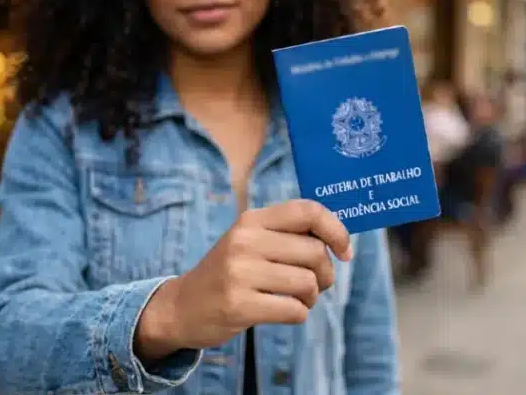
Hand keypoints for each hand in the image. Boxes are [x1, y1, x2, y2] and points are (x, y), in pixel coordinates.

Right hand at [135, 200, 352, 359]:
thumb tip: (339, 241)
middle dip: (325, 274)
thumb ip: (287, 235)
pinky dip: (298, 315)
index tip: (345, 252)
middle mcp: (245, 241)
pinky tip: (284, 313)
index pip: (308, 211)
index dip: (337, 230)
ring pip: (307, 283)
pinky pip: (294, 310)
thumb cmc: (228, 274)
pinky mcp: (238, 305)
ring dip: (311, 298)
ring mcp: (239, 273)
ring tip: (296, 300)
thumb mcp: (250, 242)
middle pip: (314, 252)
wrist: (181, 307)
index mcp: (252, 220)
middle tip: (316, 285)